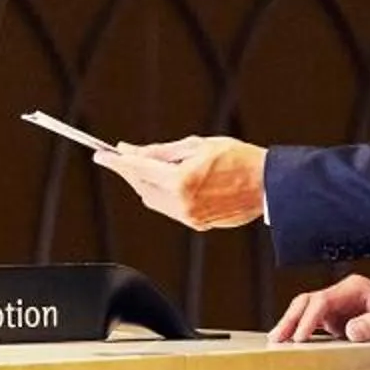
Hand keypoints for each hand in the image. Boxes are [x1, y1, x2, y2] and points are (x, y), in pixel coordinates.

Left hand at [95, 135, 267, 230]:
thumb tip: (133, 150)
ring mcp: (189, 217)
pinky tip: (171, 182)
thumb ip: (162, 151)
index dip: (116, 161)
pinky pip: (169, 209)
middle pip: (141, 187)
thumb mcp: (197, 145)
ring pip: (152, 200)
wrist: (268, 185)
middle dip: (131, 171)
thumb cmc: (238, 159)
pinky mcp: (198, 224)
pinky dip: (164, 195)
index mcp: (181, 181)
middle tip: (125, 156)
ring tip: (154, 166)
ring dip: (147, 183)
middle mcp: (182, 203)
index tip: (101, 155)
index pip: (138, 169)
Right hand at [270, 274, 369, 353]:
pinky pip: (312, 324)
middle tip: (277, 338)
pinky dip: (299, 332)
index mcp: (357, 289)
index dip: (309, 318)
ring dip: (290, 325)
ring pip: (305, 311)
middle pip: (308, 302)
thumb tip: (352, 330)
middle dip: (290, 319)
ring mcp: (338, 308)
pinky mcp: (336, 322)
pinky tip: (290, 345)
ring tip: (276, 342)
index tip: (300, 337)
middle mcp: (344, 295)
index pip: (324, 299)